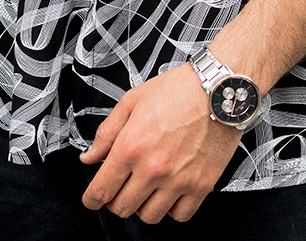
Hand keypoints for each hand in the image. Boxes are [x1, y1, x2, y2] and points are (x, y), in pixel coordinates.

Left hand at [79, 64, 241, 224]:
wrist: (217, 88)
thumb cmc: (177, 89)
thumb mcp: (132, 101)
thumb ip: (107, 133)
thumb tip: (88, 158)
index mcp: (131, 146)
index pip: (102, 190)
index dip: (91, 199)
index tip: (91, 199)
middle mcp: (153, 168)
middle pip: (122, 208)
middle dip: (115, 200)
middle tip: (120, 187)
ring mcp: (178, 180)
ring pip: (149, 217)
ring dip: (142, 205)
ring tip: (146, 187)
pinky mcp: (201, 186)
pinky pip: (179, 216)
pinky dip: (171, 209)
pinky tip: (169, 191)